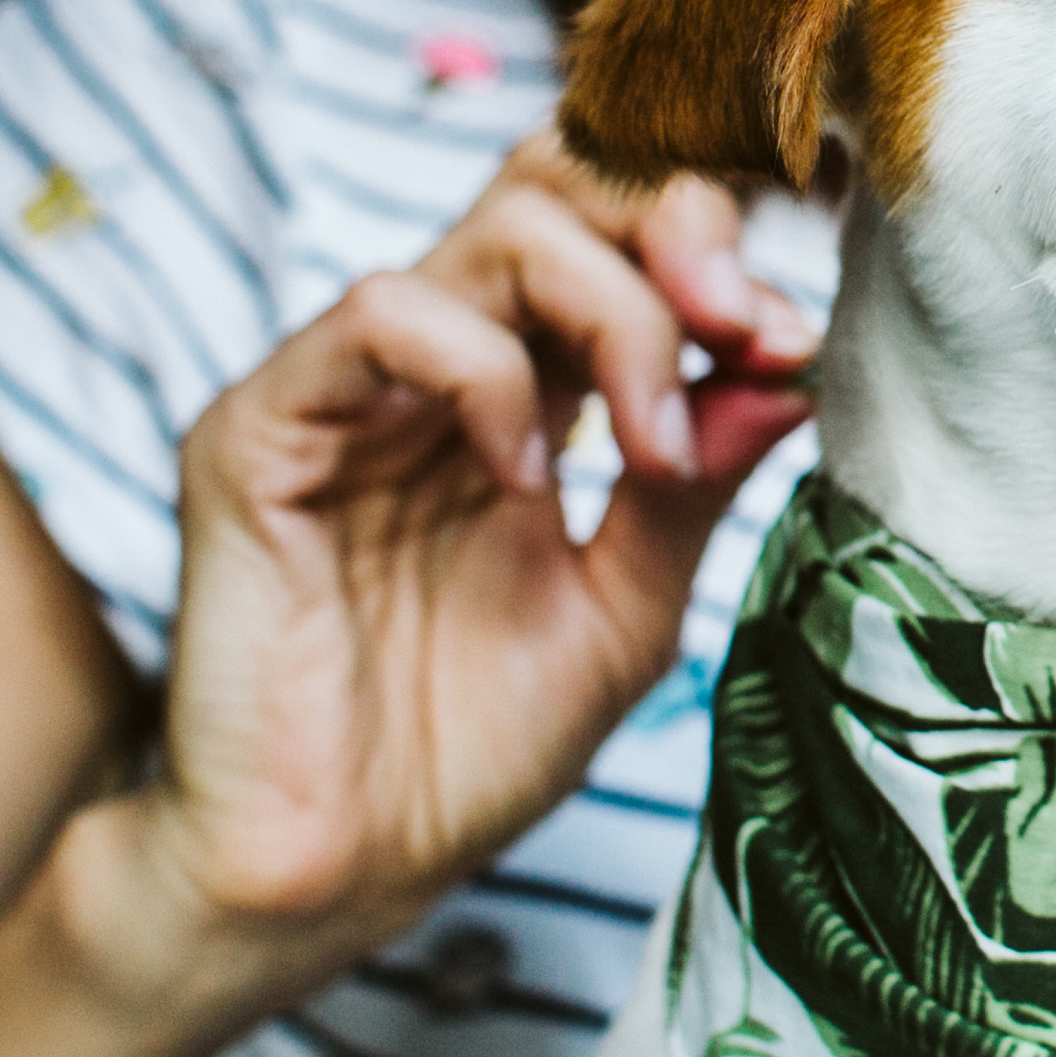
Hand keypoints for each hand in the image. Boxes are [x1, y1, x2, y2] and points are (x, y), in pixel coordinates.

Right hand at [114, 139, 813, 1012]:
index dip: (714, 244)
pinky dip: (486, 369)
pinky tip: (528, 473)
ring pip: (493, 232)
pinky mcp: (262, 428)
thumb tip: (791, 361)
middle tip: (747, 326)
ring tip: (654, 447)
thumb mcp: (630, 604)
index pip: (613, 226)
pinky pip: (381, 315)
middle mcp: (439, 362)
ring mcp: (347, 385)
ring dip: (614, 315)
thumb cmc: (470, 748)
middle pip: (559, 185)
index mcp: (530, 387)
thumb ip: (697, 480)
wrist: (341, 871)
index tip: (793, 339)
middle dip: (676, 230)